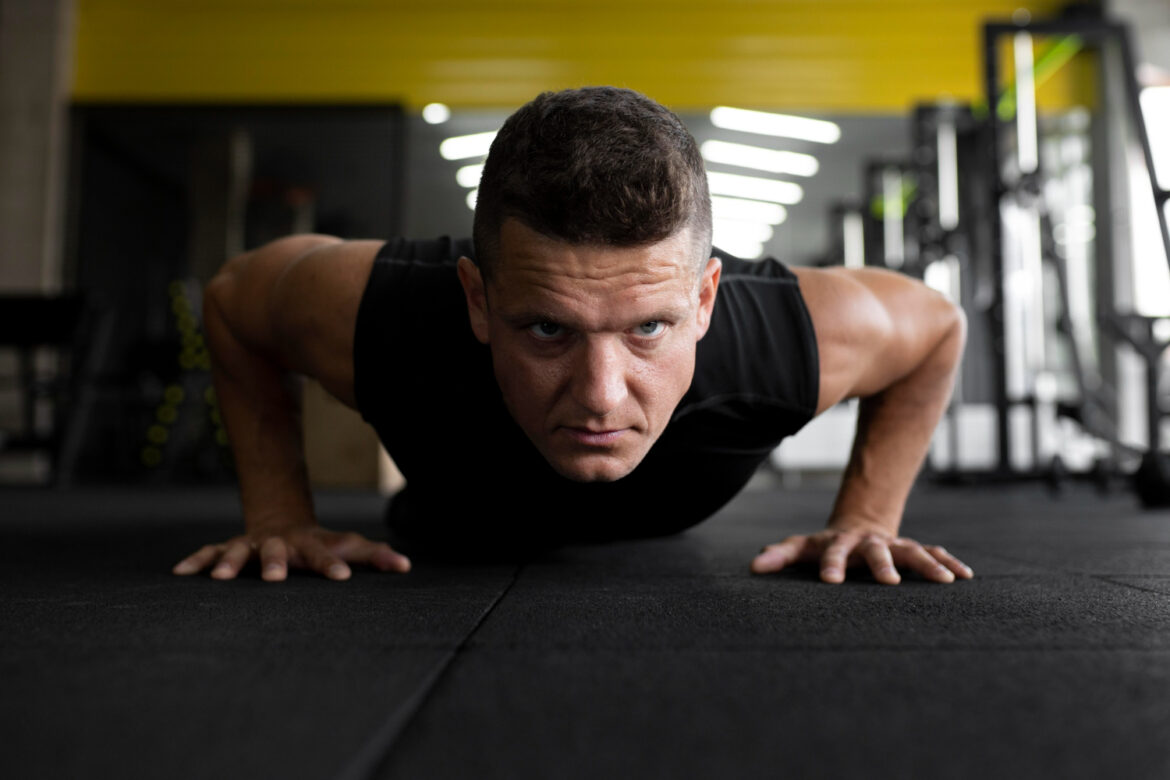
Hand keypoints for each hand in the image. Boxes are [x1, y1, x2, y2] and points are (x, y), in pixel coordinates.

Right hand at [172, 525, 411, 581]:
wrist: (281, 519)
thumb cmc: (319, 543)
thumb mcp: (347, 546)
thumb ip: (375, 556)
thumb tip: (407, 566)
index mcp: (309, 545)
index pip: (325, 555)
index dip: (333, 565)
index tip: (342, 577)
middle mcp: (278, 543)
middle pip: (278, 551)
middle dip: (275, 563)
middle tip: (274, 579)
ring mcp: (251, 544)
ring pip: (238, 550)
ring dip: (228, 562)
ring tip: (220, 579)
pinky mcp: (227, 548)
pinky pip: (209, 552)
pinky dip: (196, 561)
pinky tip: (179, 574)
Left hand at [750, 526, 972, 584]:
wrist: (857, 525)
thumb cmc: (825, 545)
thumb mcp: (802, 548)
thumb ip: (780, 555)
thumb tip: (754, 566)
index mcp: (841, 543)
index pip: (833, 553)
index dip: (830, 565)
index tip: (829, 581)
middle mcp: (870, 542)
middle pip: (877, 551)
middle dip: (883, 565)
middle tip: (890, 583)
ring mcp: (894, 545)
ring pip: (913, 551)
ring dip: (928, 564)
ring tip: (945, 581)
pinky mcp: (914, 550)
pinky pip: (934, 554)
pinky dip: (949, 563)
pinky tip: (966, 577)